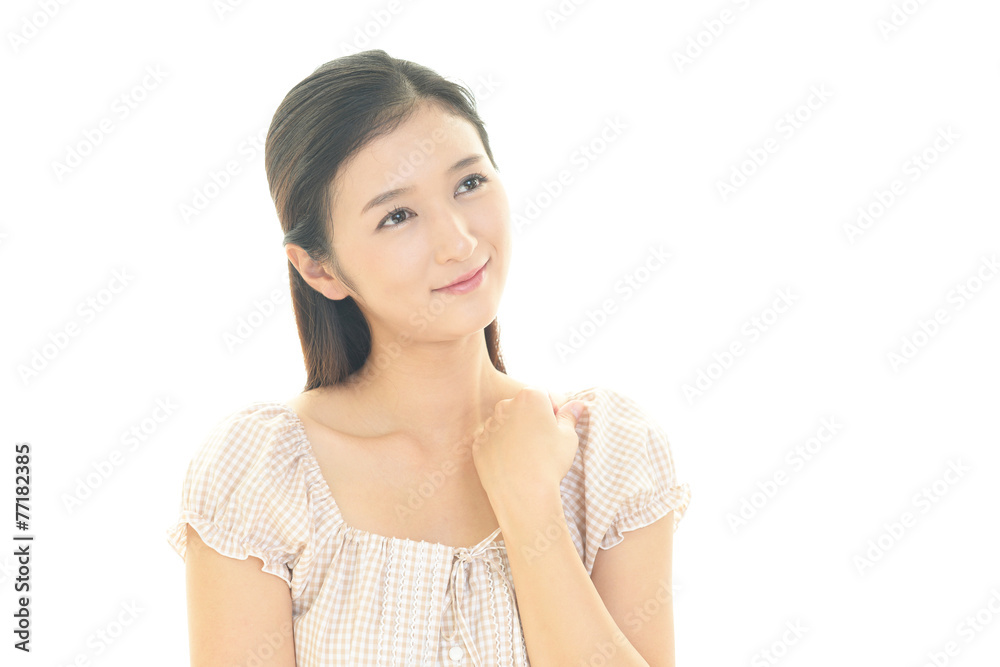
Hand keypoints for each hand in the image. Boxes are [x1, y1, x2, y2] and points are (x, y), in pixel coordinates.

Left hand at [471, 387, 586, 506]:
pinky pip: (492, 441)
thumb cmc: (550, 462)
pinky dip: (501, 448)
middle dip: (532, 418)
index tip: (556, 427)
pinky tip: (513, 464)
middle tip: (543, 443)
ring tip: (528, 456)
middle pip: (522, 406)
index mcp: (529, 397)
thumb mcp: (568, 437)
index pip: (543, 393)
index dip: (553, 409)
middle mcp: (505, 406)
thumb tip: (577, 404)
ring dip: (515, 432)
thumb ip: (569, 416)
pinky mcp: (478, 444)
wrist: (524, 494)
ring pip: (506, 423)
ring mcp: (489, 425)